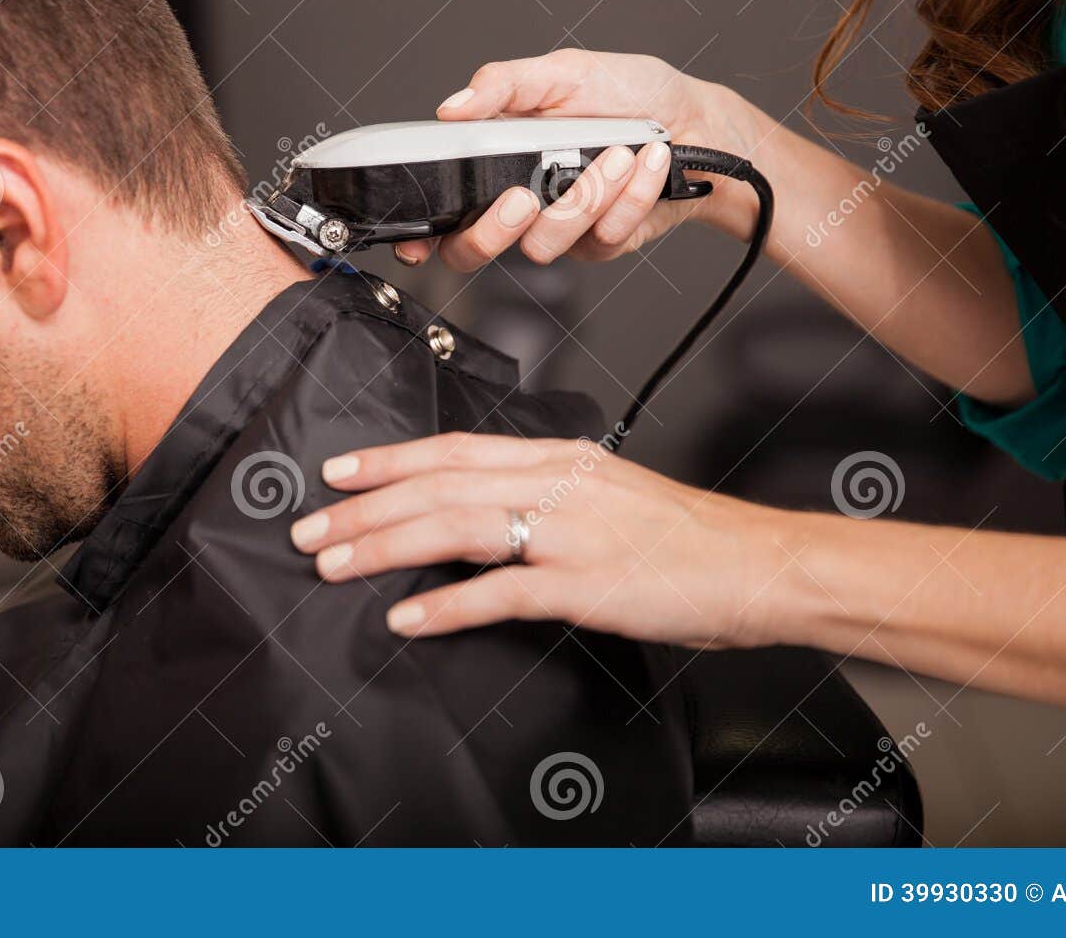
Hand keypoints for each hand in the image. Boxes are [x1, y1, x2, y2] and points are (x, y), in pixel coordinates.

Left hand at [288, 431, 796, 647]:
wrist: (756, 564)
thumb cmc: (684, 535)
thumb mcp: (608, 490)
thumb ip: (546, 490)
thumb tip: (482, 506)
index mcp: (559, 457)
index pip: (454, 448)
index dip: (389, 459)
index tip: (337, 470)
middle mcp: (556, 482)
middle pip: (438, 486)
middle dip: (364, 507)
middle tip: (310, 528)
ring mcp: (569, 531)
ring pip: (454, 528)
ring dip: (385, 547)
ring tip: (334, 566)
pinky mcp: (584, 583)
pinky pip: (500, 591)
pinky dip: (446, 603)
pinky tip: (406, 616)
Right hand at [396, 49, 769, 269]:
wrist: (697, 122)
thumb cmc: (629, 93)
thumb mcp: (562, 72)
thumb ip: (504, 86)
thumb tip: (453, 105)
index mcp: (496, 158)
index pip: (442, 208)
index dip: (418, 235)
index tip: (414, 241)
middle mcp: (521, 199)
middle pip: (474, 250)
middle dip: (495, 229)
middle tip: (524, 194)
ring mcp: (561, 227)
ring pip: (543, 244)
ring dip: (585, 196)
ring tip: (618, 152)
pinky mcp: (602, 243)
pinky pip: (600, 236)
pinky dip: (629, 195)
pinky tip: (646, 162)